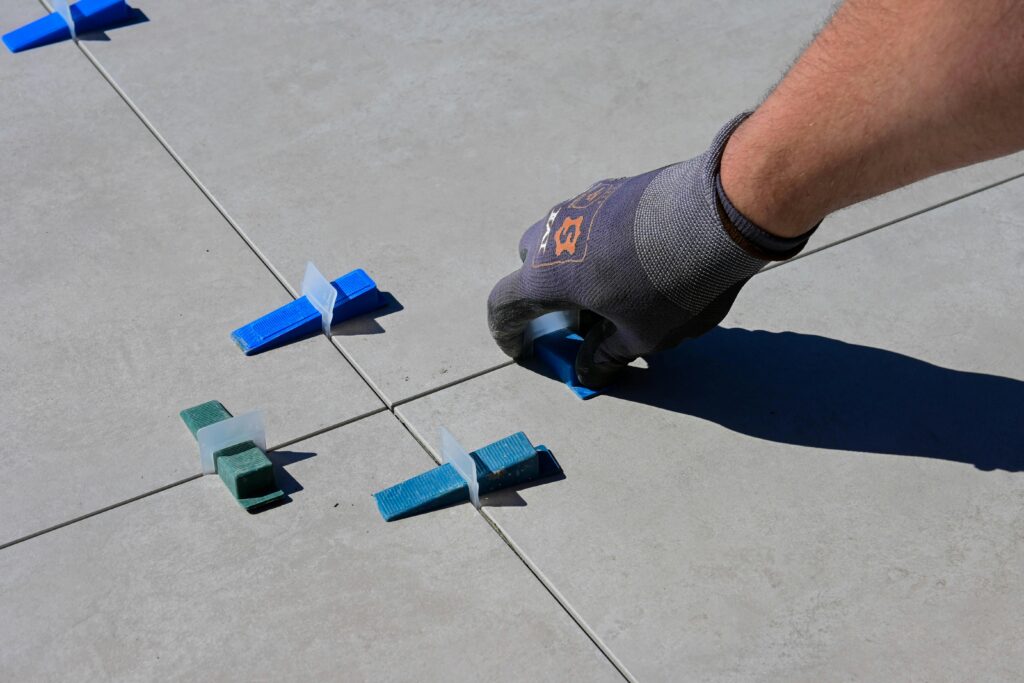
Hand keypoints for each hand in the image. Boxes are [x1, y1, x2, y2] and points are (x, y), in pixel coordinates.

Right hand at [487, 115, 809, 387]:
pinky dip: (601, 242)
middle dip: (545, 294)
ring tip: (615, 288)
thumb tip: (586, 371)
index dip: (508, 333)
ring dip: (574, 264)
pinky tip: (641, 257)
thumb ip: (606, 355)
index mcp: (546, 276)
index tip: (523, 349)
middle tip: (580, 318)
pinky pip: (594, 219)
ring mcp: (583, 203)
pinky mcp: (615, 186)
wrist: (718, 213)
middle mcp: (553, 233)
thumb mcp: (641, 336)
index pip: (504, 305)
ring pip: (562, 236)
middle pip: (530, 265)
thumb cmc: (671, 285)